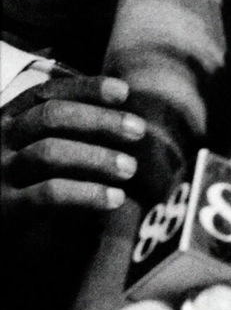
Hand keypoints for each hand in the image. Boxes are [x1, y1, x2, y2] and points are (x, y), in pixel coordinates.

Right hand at [1, 74, 145, 215]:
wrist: (0, 221)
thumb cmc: (24, 178)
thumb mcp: (36, 143)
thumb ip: (69, 127)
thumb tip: (125, 115)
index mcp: (11, 116)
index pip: (49, 91)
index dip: (87, 88)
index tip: (124, 91)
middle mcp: (2, 138)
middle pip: (51, 116)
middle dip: (99, 120)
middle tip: (138, 130)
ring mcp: (1, 171)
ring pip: (50, 152)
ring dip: (97, 157)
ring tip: (130, 167)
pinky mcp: (6, 207)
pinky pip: (49, 194)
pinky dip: (87, 193)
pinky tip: (115, 198)